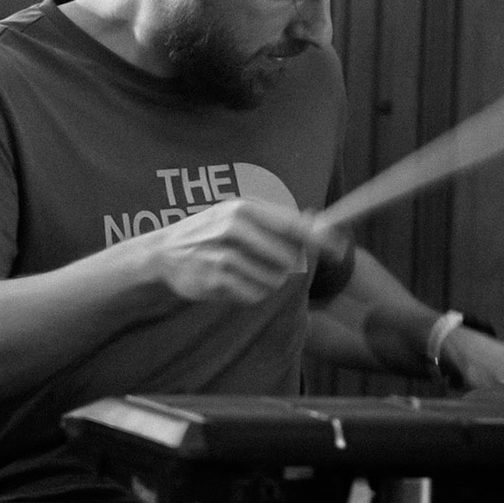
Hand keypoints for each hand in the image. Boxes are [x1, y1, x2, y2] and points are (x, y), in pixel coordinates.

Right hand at [144, 197, 310, 306]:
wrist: (164, 253)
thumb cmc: (210, 234)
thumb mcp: (239, 216)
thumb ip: (278, 221)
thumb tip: (319, 223)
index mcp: (244, 207)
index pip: (292, 224)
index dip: (319, 238)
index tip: (339, 250)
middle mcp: (234, 227)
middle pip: (287, 255)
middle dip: (286, 265)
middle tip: (268, 262)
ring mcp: (223, 253)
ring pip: (272, 279)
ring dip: (266, 281)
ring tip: (245, 272)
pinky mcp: (214, 279)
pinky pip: (253, 295)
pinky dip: (250, 293)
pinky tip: (234, 283)